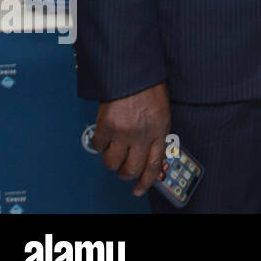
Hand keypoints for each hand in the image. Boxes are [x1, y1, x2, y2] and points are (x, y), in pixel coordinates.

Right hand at [91, 82, 170, 196]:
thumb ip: (156, 132)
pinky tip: (105, 133)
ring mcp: (124, 132)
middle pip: (131, 169)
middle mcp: (143, 134)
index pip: (154, 165)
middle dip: (125, 173)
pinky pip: (98, 146)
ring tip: (113, 147)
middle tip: (122, 168)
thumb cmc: (148, 87)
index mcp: (160, 130)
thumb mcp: (161, 111)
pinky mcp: (106, 126)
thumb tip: (149, 153)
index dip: (146, 182)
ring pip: (112, 163)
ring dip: (111, 159)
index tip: (138, 189)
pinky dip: (99, 143)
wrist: (132, 70)